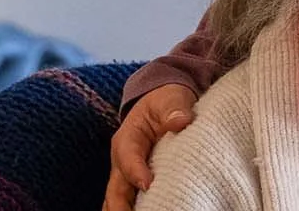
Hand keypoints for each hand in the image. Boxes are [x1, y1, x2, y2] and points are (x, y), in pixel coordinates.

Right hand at [103, 85, 196, 210]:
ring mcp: (127, 174)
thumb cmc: (166, 100)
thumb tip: (182, 120)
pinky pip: (130, 200)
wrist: (163, 103)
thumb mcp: (171, 99)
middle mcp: (122, 160)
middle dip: (121, 206)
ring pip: (118, 199)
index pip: (127, 157)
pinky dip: (132, 210)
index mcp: (127, 138)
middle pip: (116, 188)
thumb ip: (174, 109)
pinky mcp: (136, 182)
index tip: (148, 184)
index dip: (135, 172)